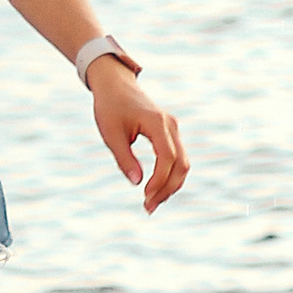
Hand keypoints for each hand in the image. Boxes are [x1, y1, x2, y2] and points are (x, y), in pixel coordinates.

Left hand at [89, 59, 188, 212]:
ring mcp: (173, 129)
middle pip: (181, 163)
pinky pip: (177, 158)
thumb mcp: (111, 134)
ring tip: (151, 203)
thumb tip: (136, 182)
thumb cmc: (109, 107)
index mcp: (157, 122)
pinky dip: (169, 176)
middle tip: (148, 207)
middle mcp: (170, 125)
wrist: (115, 84)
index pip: (167, 156)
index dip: (159, 179)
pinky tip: (155, 190)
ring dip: (170, 185)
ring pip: (182, 163)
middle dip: (167, 188)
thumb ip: (124, 158)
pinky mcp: (170, 133)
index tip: (145, 196)